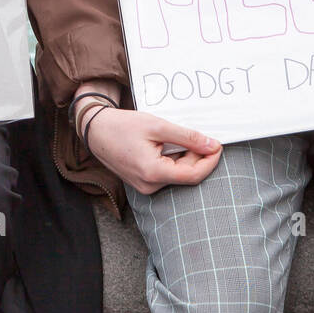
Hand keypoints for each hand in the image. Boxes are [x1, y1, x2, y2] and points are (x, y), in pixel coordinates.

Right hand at [84, 107, 221, 194]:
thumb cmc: (122, 126)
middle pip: (186, 174)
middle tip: (200, 135)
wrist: (95, 130)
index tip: (218, 145)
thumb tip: (212, 145)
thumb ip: (187, 137)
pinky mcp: (143, 182)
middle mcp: (149, 186)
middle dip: (198, 156)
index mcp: (153, 173)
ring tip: (180, 136)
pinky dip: (174, 159)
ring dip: (186, 157)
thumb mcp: (158, 126)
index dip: (210, 161)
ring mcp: (145, 186)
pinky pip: (167, 173)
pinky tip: (170, 144)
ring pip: (177, 174)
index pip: (193, 175)